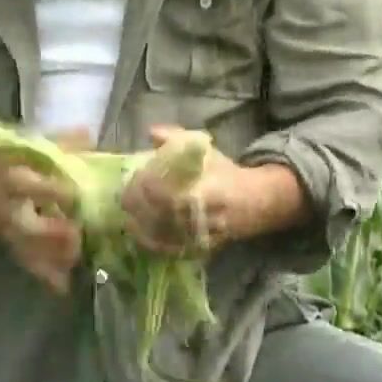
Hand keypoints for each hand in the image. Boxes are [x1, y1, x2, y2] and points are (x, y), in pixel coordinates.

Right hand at [0, 130, 92, 293]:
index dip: (59, 191)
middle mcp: (8, 207)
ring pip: (29, 250)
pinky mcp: (6, 242)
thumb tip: (89, 134)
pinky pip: (26, 261)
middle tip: (78, 236)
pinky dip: (44, 275)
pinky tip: (63, 289)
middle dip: (55, 234)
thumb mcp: (22, 148)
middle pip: (30, 226)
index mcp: (12, 178)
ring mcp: (6, 229)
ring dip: (52, 261)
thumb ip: (58, 143)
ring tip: (75, 270)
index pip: (34, 186)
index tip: (82, 194)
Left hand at [121, 126, 312, 255]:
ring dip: (142, 229)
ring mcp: (203, 235)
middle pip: (162, 216)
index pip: (167, 192)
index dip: (145, 187)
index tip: (133, 180)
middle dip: (139, 208)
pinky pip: (173, 250)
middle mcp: (205, 216)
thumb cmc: (227, 173)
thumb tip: (151, 131)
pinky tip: (141, 237)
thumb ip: (177, 139)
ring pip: (166, 236)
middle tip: (124, 201)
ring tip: (128, 219)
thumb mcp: (206, 151)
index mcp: (206, 189)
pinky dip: (155, 245)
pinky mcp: (201, 249)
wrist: (257, 202)